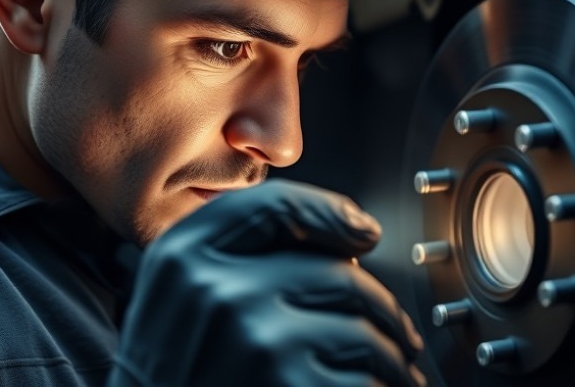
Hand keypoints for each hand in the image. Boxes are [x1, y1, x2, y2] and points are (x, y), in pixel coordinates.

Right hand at [108, 179, 424, 386]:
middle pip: (339, 274)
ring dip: (393, 358)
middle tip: (399, 335)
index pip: (278, 206)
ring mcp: (253, 341)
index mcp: (184, 255)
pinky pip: (366, 380)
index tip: (365, 230)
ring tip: (395, 372)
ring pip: (363, 333)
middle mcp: (215, 291)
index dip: (334, 213)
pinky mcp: (287, 386)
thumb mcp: (177, 297)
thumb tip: (345, 242)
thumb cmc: (175, 373)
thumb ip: (237, 257)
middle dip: (383, 310)